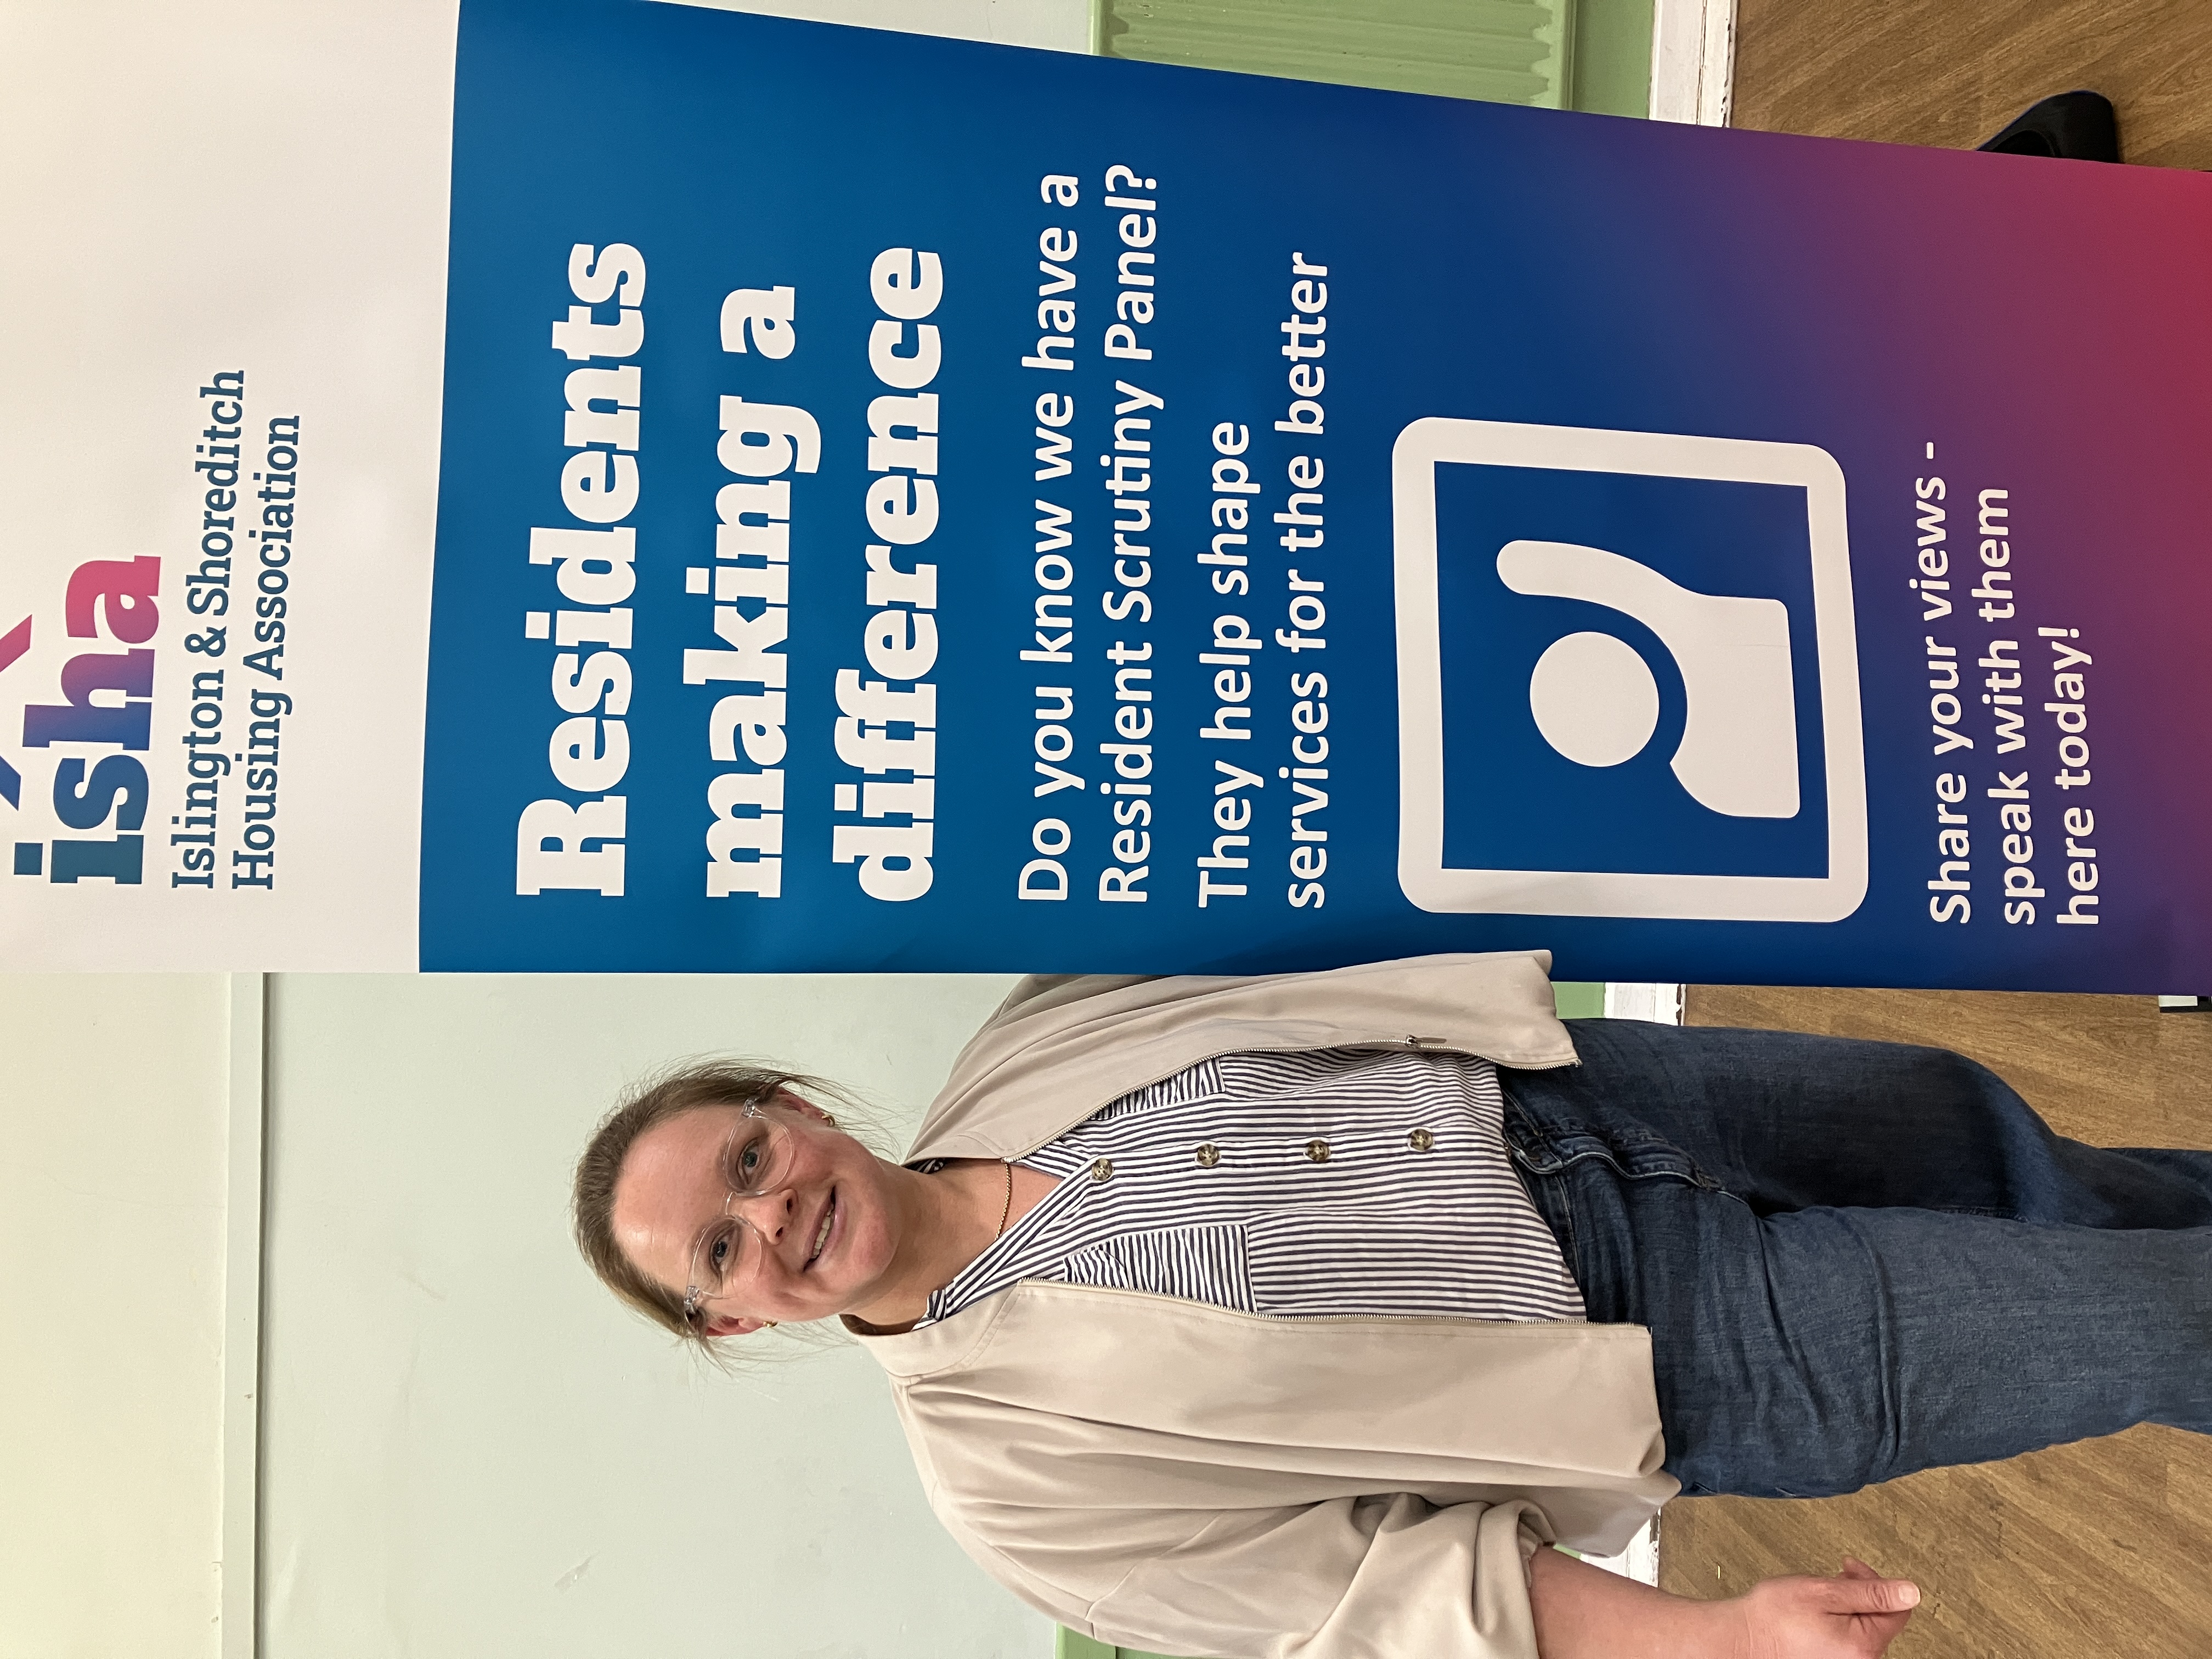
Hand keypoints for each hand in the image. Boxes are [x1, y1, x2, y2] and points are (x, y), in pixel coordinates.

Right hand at [1728, 1558, 1919, 1658]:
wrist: (1743, 1639)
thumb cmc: (1775, 1616)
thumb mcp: (1823, 1592)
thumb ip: (1870, 1592)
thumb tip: (1910, 1592)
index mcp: (1864, 1643)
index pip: (1898, 1608)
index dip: (1876, 1581)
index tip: (1850, 1568)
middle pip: (1881, 1618)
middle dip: (1860, 1592)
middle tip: (1831, 1581)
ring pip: (1865, 1628)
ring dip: (1848, 1607)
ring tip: (1819, 1599)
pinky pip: (1849, 1640)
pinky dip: (1838, 1622)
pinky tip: (1816, 1616)